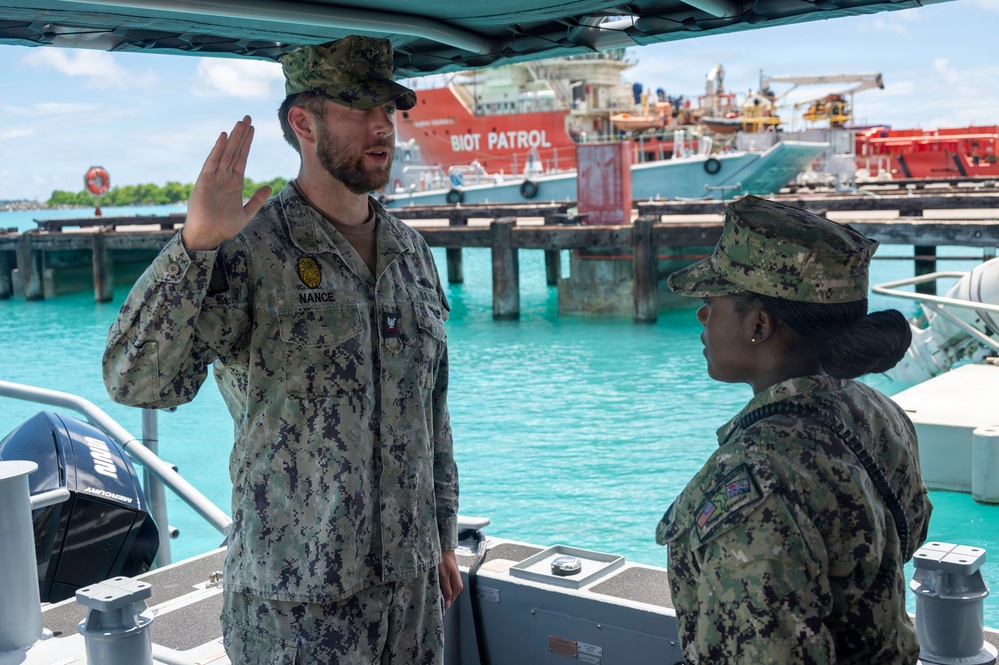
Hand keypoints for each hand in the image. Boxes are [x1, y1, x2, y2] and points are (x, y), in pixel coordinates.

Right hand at [182, 116, 271, 250]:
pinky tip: (223, 137)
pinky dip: (218, 149)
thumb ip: (256, 200)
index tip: (252, 129)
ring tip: (239, 122)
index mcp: (234, 183)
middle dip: (241, 135)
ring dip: (233, 138)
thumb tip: (269, 187)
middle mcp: (224, 177)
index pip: (242, 158)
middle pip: (234, 151)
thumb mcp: (246, 213)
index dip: (247, 144)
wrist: (208, 236)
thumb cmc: (224, 227)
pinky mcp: (204, 181)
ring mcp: (214, 177)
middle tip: (247, 117)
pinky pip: (212, 162)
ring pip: (225, 153)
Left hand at [438, 550, 462, 609]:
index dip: (441, 602)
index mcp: (458, 587)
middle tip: (431, 594)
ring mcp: (455, 582)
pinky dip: (441, 587)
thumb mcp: (443, 576)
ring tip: (432, 589)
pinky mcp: (451, 578)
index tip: (432, 601)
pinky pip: (446, 587)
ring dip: (440, 591)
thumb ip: (446, 590)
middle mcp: (458, 586)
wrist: (445, 550)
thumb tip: (447, 605)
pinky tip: (435, 584)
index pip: (449, 601)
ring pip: (447, 592)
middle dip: (440, 596)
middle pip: (449, 597)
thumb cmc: (443, 562)